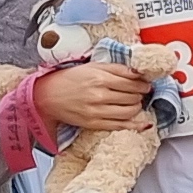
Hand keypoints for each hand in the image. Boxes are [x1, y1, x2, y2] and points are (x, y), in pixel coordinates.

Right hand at [34, 59, 152, 132]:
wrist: (47, 96)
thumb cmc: (70, 79)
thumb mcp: (92, 66)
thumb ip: (116, 68)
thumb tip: (138, 72)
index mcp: (99, 78)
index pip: (132, 82)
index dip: (143, 83)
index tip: (146, 83)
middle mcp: (99, 95)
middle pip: (133, 96)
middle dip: (141, 94)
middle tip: (141, 91)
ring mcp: (97, 112)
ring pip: (130, 111)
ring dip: (138, 106)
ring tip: (135, 102)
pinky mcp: (94, 124)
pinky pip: (121, 126)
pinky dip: (135, 125)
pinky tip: (143, 122)